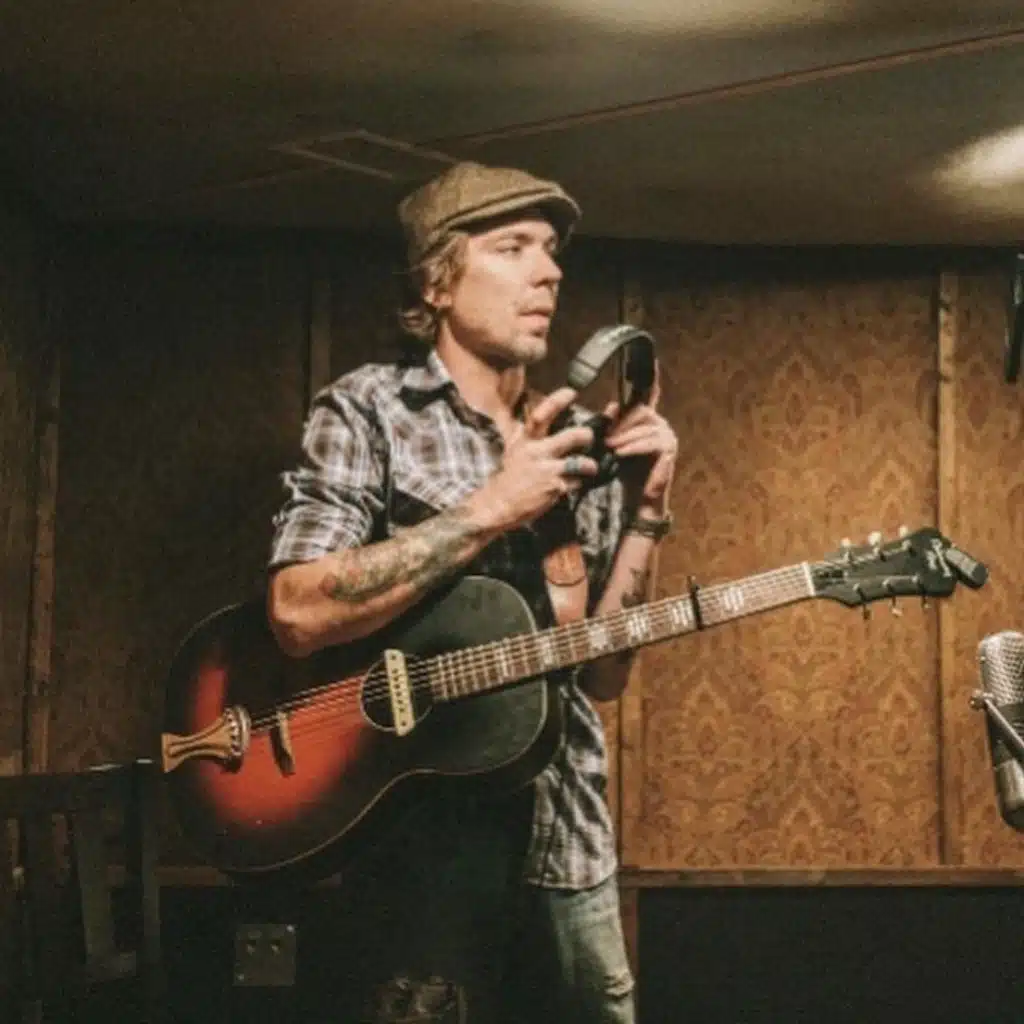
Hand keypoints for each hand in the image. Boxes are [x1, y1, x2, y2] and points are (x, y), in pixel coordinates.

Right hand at [472, 387, 598, 531]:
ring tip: (591, 467)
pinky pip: (576, 482)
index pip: (541, 415)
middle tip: (589, 436)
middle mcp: (535, 451)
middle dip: (585, 435)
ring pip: (579, 461)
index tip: (571, 393)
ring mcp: (545, 470)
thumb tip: (540, 417)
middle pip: (570, 436)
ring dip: (589, 465)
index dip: (557, 401)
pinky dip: (579, 483)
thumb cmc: (510, 476)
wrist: (498, 504)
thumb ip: (529, 434)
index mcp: (525, 439)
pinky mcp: (554, 487)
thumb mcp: (514, 449)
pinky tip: (576, 483)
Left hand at [602, 365, 677, 511]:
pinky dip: (633, 447)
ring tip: (610, 448)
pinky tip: (621, 454)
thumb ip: (614, 426)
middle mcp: (660, 424)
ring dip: (624, 438)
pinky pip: (650, 442)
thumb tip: (611, 407)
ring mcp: (668, 436)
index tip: (651, 356)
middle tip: (606, 438)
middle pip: (640, 411)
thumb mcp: (615, 446)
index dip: (651, 375)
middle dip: (621, 424)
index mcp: (647, 420)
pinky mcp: (669, 450)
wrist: (638, 500)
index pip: (650, 393)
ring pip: (643, 428)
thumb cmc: (626, 473)